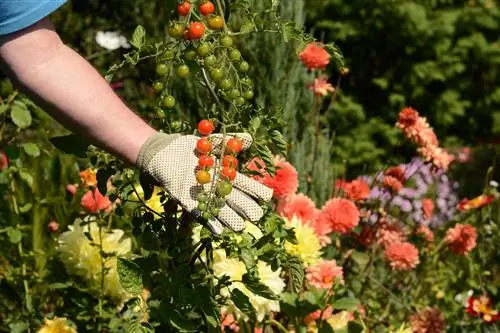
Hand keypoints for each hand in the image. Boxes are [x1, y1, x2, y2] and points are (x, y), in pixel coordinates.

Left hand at [137, 132, 272, 233]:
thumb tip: (250, 138)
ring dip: (233, 220)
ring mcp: (207, 198)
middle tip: (254, 214)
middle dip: (249, 210)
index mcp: (228, 176)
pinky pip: (205, 218)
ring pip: (227, 215)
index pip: (250, 187)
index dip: (259, 193)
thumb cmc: (189, 147)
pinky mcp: (191, 204)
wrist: (164, 154)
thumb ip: (229, 141)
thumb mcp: (210, 142)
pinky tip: (219, 230)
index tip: (265, 196)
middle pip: (242, 204)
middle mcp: (220, 190)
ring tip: (239, 224)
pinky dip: (212, 225)